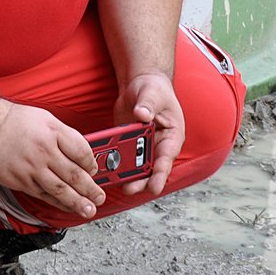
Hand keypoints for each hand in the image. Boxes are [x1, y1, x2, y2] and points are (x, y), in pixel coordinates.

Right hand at [0, 100, 105, 218]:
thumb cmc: (13, 120)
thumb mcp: (44, 118)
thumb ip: (63, 135)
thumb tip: (81, 154)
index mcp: (53, 132)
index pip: (82, 151)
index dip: (92, 164)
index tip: (95, 170)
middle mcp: (44, 151)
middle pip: (74, 174)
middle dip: (91, 189)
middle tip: (100, 197)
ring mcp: (31, 168)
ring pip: (60, 189)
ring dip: (77, 202)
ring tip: (89, 209)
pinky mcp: (20, 180)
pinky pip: (43, 194)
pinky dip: (57, 202)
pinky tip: (66, 206)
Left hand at [115, 72, 184, 196]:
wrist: (140, 85)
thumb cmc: (154, 89)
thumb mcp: (153, 94)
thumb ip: (148, 104)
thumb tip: (142, 114)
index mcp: (171, 136)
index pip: (167, 158)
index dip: (160, 174)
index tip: (153, 187)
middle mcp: (158, 146)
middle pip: (151, 169)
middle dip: (140, 181)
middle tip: (128, 189)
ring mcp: (143, 147)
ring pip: (136, 167)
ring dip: (126, 175)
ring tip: (114, 182)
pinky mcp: (128, 145)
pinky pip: (121, 157)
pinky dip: (114, 163)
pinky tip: (104, 169)